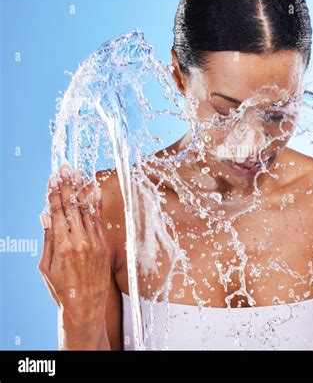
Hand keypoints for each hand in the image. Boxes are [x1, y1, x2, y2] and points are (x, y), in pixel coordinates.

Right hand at [38, 165, 109, 324]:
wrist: (85, 305)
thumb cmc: (61, 288)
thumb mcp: (46, 266)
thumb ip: (48, 238)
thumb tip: (45, 214)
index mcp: (62, 246)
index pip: (57, 212)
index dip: (55, 193)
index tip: (53, 178)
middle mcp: (80, 241)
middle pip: (72, 207)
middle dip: (68, 185)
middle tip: (65, 168)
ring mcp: (95, 243)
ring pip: (88, 211)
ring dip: (82, 190)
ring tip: (79, 173)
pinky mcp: (104, 246)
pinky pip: (99, 221)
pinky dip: (96, 204)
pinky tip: (94, 190)